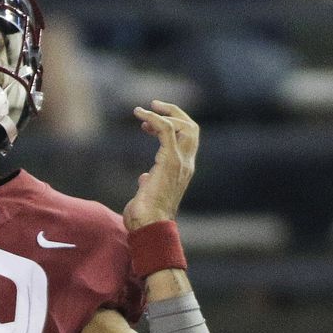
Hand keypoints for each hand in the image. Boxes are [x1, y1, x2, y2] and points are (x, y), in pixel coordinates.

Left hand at [123, 100, 197, 230]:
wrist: (148, 225)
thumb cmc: (145, 215)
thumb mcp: (148, 193)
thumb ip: (150, 182)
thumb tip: (144, 178)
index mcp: (183, 170)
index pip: (188, 140)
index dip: (172, 127)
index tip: (148, 125)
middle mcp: (186, 164)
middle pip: (192, 129)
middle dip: (174, 113)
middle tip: (153, 106)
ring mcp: (181, 162)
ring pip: (184, 126)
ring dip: (165, 112)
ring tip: (143, 110)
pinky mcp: (170, 160)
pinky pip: (166, 130)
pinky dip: (154, 117)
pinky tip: (140, 114)